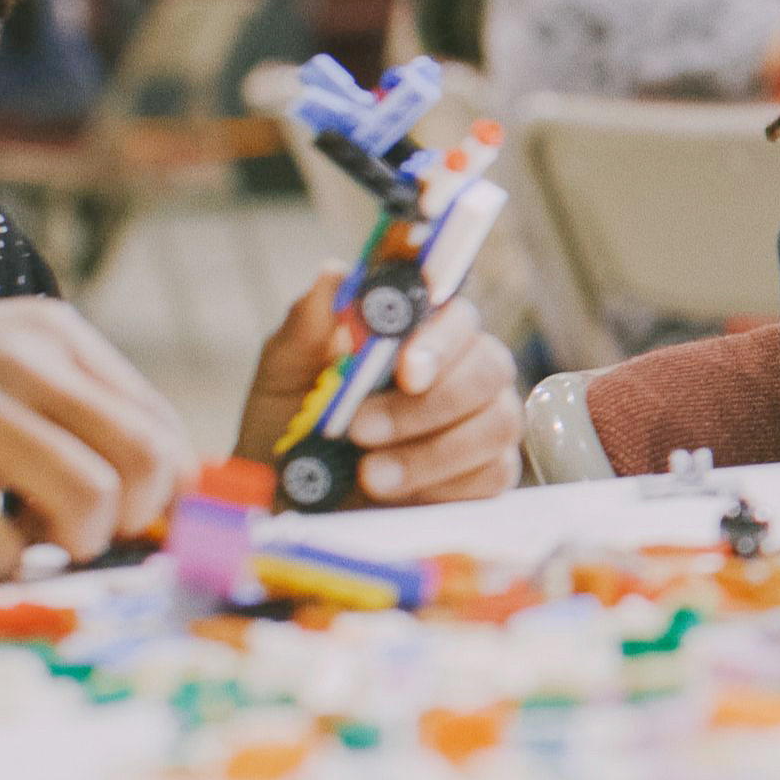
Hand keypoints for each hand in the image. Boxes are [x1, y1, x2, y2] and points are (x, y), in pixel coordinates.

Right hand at [0, 299, 191, 578]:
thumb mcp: (4, 368)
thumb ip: (81, 411)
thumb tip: (177, 485)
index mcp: (53, 334)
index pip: (159, 423)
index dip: (167, 489)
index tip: (140, 520)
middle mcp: (20, 361)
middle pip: (145, 459)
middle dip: (135, 518)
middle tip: (89, 532)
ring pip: (93, 500)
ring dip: (76, 543)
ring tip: (36, 539)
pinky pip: (5, 546)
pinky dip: (5, 564)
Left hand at [237, 265, 522, 503]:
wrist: (289, 504)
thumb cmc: (289, 428)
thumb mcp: (283, 376)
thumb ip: (307, 327)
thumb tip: (333, 274)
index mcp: (417, 327)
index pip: (454, 308)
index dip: (439, 334)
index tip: (405, 368)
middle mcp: (461, 364)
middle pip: (488, 364)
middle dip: (427, 404)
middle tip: (361, 430)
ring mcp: (483, 417)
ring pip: (496, 421)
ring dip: (430, 452)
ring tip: (370, 476)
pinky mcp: (490, 471)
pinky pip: (494, 473)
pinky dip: (444, 486)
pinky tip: (402, 496)